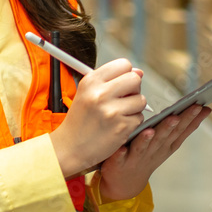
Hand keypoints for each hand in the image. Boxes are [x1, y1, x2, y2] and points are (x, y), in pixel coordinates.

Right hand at [49, 59, 146, 177]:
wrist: (70, 147)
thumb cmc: (81, 119)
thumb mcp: (87, 93)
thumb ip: (112, 80)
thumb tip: (139, 72)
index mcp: (91, 81)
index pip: (123, 64)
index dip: (126, 74)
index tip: (121, 84)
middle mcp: (100, 93)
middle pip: (135, 79)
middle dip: (133, 89)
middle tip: (123, 99)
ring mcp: (111, 111)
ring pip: (141, 100)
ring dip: (134, 108)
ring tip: (118, 114)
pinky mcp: (121, 127)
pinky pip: (140, 118)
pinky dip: (132, 122)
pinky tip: (118, 126)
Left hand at [97, 104, 211, 201]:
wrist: (126, 182)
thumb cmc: (149, 155)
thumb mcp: (169, 142)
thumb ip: (182, 126)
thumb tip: (203, 108)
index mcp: (166, 145)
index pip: (179, 130)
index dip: (189, 119)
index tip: (199, 106)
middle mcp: (153, 151)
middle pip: (162, 138)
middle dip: (169, 127)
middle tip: (176, 116)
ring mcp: (137, 157)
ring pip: (143, 147)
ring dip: (147, 140)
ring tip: (150, 130)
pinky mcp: (120, 162)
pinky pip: (120, 157)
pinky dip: (122, 154)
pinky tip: (122, 149)